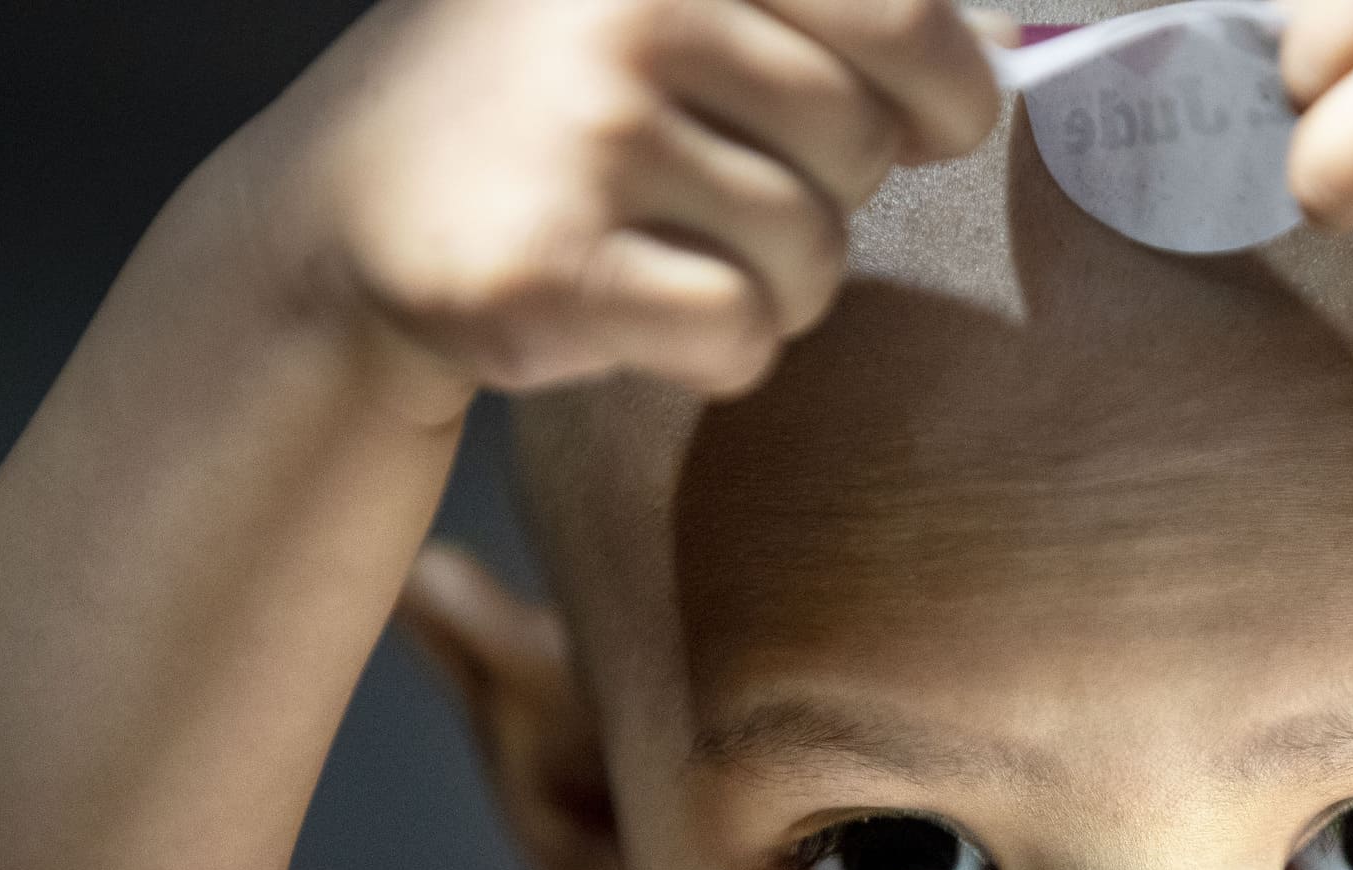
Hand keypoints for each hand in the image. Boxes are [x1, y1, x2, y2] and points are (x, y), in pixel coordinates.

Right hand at [227, 0, 1002, 416]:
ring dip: (768, 285)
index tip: (944, 123)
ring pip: (810, 256)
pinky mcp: (558, 265)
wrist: (341, 219)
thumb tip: (1011, 48)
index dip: (949, 86)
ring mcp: (591, 135)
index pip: (901, 10)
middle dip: (825, 197)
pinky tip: (645, 318)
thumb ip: (815, 14)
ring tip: (668, 254)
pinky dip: (718, 353)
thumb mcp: (660, 9)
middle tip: (726, 194)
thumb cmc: (544, 113)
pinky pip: (742, 336)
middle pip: (859, 149)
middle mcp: (631, 9)